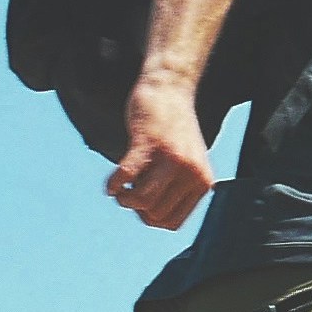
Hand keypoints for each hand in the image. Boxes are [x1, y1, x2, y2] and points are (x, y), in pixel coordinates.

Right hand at [106, 83, 216, 230]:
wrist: (170, 88)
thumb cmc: (173, 128)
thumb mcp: (186, 164)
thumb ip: (176, 189)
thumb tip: (149, 218)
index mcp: (201, 183)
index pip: (171, 223)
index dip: (150, 218)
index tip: (142, 204)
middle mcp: (190, 172)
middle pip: (154, 214)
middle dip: (136, 208)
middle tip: (130, 190)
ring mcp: (171, 158)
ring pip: (143, 200)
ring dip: (124, 198)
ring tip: (120, 188)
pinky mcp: (149, 142)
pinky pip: (126, 175)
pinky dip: (113, 184)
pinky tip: (110, 184)